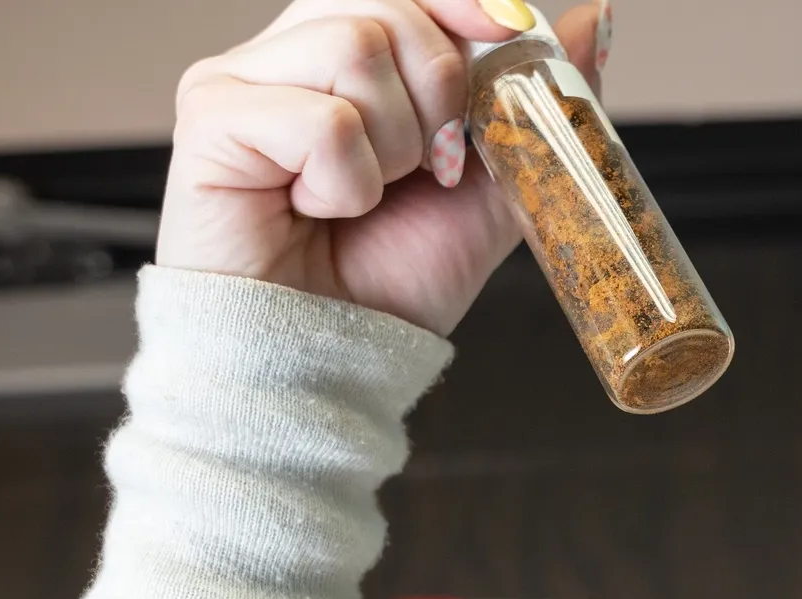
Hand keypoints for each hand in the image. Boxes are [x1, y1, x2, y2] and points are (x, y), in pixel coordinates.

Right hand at [158, 0, 604, 335]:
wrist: (330, 361)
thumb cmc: (391, 282)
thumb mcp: (492, 188)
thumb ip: (534, 102)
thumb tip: (592, 15)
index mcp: (347, 55)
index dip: (464, 1)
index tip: (510, 31)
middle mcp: (289, 54)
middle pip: (390, 7)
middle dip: (438, 95)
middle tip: (426, 171)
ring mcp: (241, 80)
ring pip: (356, 48)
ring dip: (393, 146)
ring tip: (365, 198)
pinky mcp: (209, 118)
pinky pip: (320, 117)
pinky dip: (345, 179)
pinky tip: (319, 210)